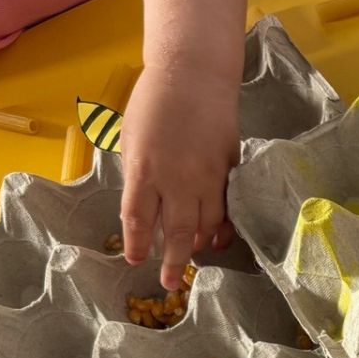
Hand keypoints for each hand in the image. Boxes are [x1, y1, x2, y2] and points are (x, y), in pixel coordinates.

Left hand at [118, 63, 238, 290]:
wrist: (194, 75)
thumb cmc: (153, 101)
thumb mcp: (130, 137)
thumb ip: (136, 174)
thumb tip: (142, 210)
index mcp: (143, 169)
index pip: (137, 219)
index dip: (136, 245)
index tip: (135, 261)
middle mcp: (176, 178)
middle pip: (174, 231)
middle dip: (171, 261)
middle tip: (170, 283)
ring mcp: (206, 175)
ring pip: (205, 223)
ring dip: (197, 245)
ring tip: (192, 258)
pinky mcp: (228, 169)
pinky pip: (226, 206)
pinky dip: (221, 226)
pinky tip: (217, 238)